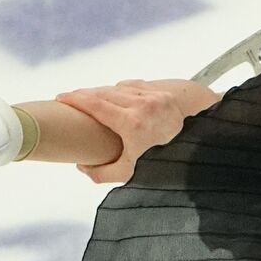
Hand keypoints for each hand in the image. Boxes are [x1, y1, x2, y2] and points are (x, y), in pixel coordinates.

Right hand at [55, 80, 186, 183]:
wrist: (201, 145)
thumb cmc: (166, 160)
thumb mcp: (132, 174)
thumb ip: (102, 173)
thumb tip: (81, 166)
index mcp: (132, 123)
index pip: (95, 104)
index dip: (74, 99)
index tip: (60, 97)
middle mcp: (142, 104)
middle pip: (103, 93)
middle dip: (84, 94)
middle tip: (69, 99)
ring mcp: (153, 95)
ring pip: (118, 88)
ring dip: (101, 91)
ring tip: (88, 98)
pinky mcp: (161, 92)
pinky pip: (133, 86)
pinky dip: (120, 90)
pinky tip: (114, 95)